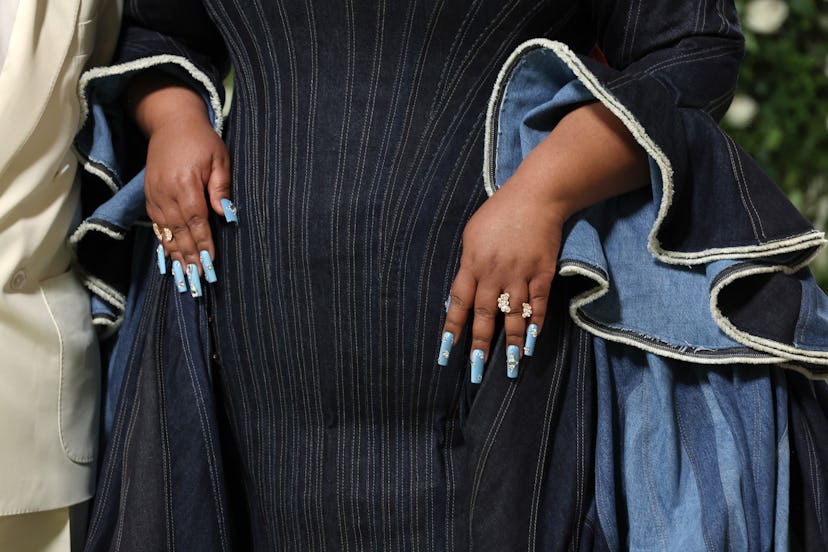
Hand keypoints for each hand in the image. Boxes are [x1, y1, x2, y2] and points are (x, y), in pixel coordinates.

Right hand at [145, 112, 230, 272]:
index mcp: (185, 183)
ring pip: (166, 231)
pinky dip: (164, 242)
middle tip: (198, 278)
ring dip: (176, 254)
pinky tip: (171, 257)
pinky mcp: (150, 195)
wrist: (170, 122)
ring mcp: (155, 194)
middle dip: (189, 256)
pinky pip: (157, 224)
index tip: (209, 261)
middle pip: (179, 230)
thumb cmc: (201, 140)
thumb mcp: (219, 158)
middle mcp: (166, 192)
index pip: (196, 220)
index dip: (202, 242)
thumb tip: (227, 215)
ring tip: (185, 275)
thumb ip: (221, 187)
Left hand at [437, 102, 649, 381]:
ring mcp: (520, 273)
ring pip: (514, 315)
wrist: (537, 195)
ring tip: (512, 367)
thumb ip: (468, 265)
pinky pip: (538, 304)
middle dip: (481, 345)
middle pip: (485, 315)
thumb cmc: (500, 213)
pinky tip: (533, 342)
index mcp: (472, 263)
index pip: (458, 302)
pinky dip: (536, 324)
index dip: (453, 328)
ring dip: (513, 343)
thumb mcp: (473, 235)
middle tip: (476, 371)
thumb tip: (464, 294)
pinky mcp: (542, 272)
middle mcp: (494, 272)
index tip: (447, 352)